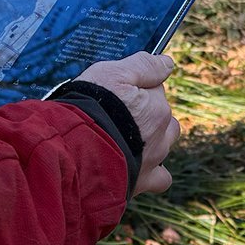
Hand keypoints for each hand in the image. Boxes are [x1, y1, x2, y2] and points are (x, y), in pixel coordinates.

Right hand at [77, 52, 180, 195]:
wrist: (76, 152)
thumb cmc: (91, 109)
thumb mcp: (112, 74)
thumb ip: (143, 66)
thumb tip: (167, 63)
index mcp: (156, 107)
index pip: (155, 89)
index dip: (134, 89)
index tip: (115, 92)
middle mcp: (161, 133)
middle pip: (162, 117)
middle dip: (146, 114)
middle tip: (118, 116)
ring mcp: (154, 158)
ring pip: (163, 145)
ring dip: (152, 141)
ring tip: (125, 140)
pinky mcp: (143, 181)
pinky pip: (161, 178)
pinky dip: (154, 173)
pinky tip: (138, 167)